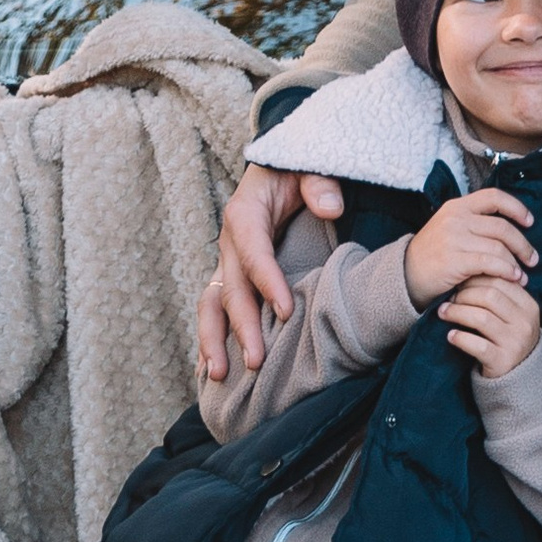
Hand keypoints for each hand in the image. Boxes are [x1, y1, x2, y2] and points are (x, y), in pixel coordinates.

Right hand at [198, 163, 344, 379]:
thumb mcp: (309, 165)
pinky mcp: (231, 278)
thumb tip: (331, 207)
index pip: (253, 253)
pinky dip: (211, 340)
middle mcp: (229, 243)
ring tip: (220, 376)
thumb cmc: (295, 172)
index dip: (267, 282)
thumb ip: (320, 183)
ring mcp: (226, 264)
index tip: (286, 312)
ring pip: (211, 305)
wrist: (278, 171)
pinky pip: (215, 312)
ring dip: (212, 341)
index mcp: (244, 214)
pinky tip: (211, 372)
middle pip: (230, 289)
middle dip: (241, 326)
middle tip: (257, 361)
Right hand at [405, 185, 536, 307]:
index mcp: (458, 206)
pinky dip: (506, 270)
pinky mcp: (455, 259)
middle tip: (533, 259)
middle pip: (502, 226)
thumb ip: (475, 223)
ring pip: (499, 246)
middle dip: (523, 244)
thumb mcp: (450, 227)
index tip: (530, 222)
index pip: (494, 197)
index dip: (516, 208)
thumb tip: (512, 227)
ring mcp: (454, 238)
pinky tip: (512, 278)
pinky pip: (490, 262)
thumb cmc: (434, 254)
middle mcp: (456, 218)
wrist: (406, 274)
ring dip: (516, 262)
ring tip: (522, 275)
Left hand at [441, 273, 541, 377]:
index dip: (475, 279)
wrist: (518, 377)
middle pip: (490, 296)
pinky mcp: (502, 361)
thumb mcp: (510, 315)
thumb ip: (498, 296)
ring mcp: (515, 343)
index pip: (500, 281)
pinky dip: (460, 338)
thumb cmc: (506, 338)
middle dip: (464, 295)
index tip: (459, 283)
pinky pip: (477, 345)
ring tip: (443, 313)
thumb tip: (469, 272)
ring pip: (481, 318)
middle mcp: (525, 323)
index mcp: (529, 306)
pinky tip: (450, 336)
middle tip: (448, 298)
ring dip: (457, 313)